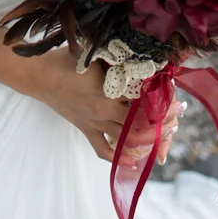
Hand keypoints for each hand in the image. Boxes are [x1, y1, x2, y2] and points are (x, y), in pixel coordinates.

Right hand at [28, 46, 185, 165]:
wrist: (40, 75)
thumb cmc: (67, 61)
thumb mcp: (96, 57)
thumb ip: (118, 62)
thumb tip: (141, 59)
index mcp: (108, 98)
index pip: (142, 109)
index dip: (162, 109)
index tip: (177, 105)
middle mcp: (103, 116)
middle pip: (138, 128)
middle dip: (160, 126)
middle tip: (176, 120)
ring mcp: (94, 125)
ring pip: (124, 142)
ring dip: (145, 142)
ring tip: (162, 138)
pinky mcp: (85, 130)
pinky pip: (103, 149)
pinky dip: (118, 157)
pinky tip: (133, 161)